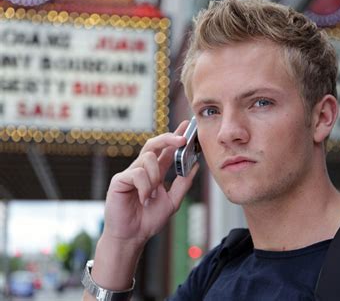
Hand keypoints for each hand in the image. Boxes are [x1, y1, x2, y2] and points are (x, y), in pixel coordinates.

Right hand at [102, 120, 198, 245]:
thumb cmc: (148, 220)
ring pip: (148, 158)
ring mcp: (130, 173)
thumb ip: (183, 184)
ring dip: (156, 176)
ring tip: (153, 194)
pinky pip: (137, 173)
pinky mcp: (119, 180)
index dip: (175, 137)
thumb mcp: (173, 201)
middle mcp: (142, 169)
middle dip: (169, 138)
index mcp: (155, 172)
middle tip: (182, 140)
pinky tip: (144, 199)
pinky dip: (145, 187)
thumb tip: (195, 166)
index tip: (186, 127)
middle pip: (153, 144)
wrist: (133, 237)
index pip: (166, 150)